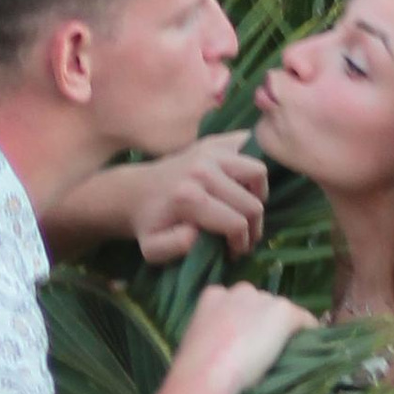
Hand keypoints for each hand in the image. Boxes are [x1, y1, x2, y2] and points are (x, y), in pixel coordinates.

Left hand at [126, 132, 268, 262]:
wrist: (135, 192)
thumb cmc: (149, 224)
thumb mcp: (153, 248)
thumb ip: (174, 247)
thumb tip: (197, 233)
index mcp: (189, 196)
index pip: (237, 224)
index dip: (241, 243)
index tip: (233, 251)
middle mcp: (202, 169)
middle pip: (252, 203)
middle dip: (253, 227)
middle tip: (243, 237)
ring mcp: (210, 151)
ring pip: (258, 172)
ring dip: (257, 195)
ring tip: (244, 208)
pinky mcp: (214, 141)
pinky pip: (249, 147)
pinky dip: (252, 166)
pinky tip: (244, 184)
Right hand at [175, 284, 314, 393]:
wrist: (207, 374)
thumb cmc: (197, 369)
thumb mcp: (200, 342)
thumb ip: (215, 334)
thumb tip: (228, 347)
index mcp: (213, 295)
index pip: (237, 303)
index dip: (244, 322)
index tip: (246, 341)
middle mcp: (239, 290)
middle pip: (261, 303)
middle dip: (263, 322)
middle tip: (262, 350)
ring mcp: (263, 299)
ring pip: (280, 312)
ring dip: (281, 329)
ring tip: (280, 354)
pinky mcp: (283, 311)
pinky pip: (304, 320)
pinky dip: (308, 332)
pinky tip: (307, 349)